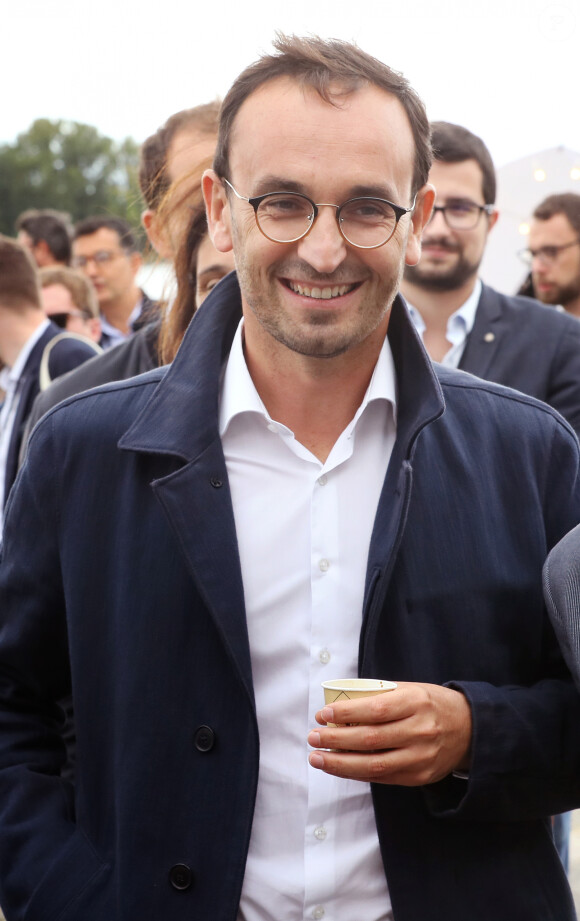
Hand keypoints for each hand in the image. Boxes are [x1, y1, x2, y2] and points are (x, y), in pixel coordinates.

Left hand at [307, 682, 471, 785]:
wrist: (471, 730)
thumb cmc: (433, 705)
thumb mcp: (411, 690)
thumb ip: (380, 696)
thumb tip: (340, 703)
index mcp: (416, 703)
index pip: (375, 710)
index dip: (346, 713)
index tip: (323, 714)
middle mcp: (420, 731)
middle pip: (370, 739)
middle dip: (335, 740)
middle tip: (313, 736)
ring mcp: (420, 758)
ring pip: (373, 765)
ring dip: (339, 763)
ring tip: (317, 757)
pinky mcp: (419, 777)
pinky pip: (382, 778)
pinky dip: (357, 773)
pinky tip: (339, 766)